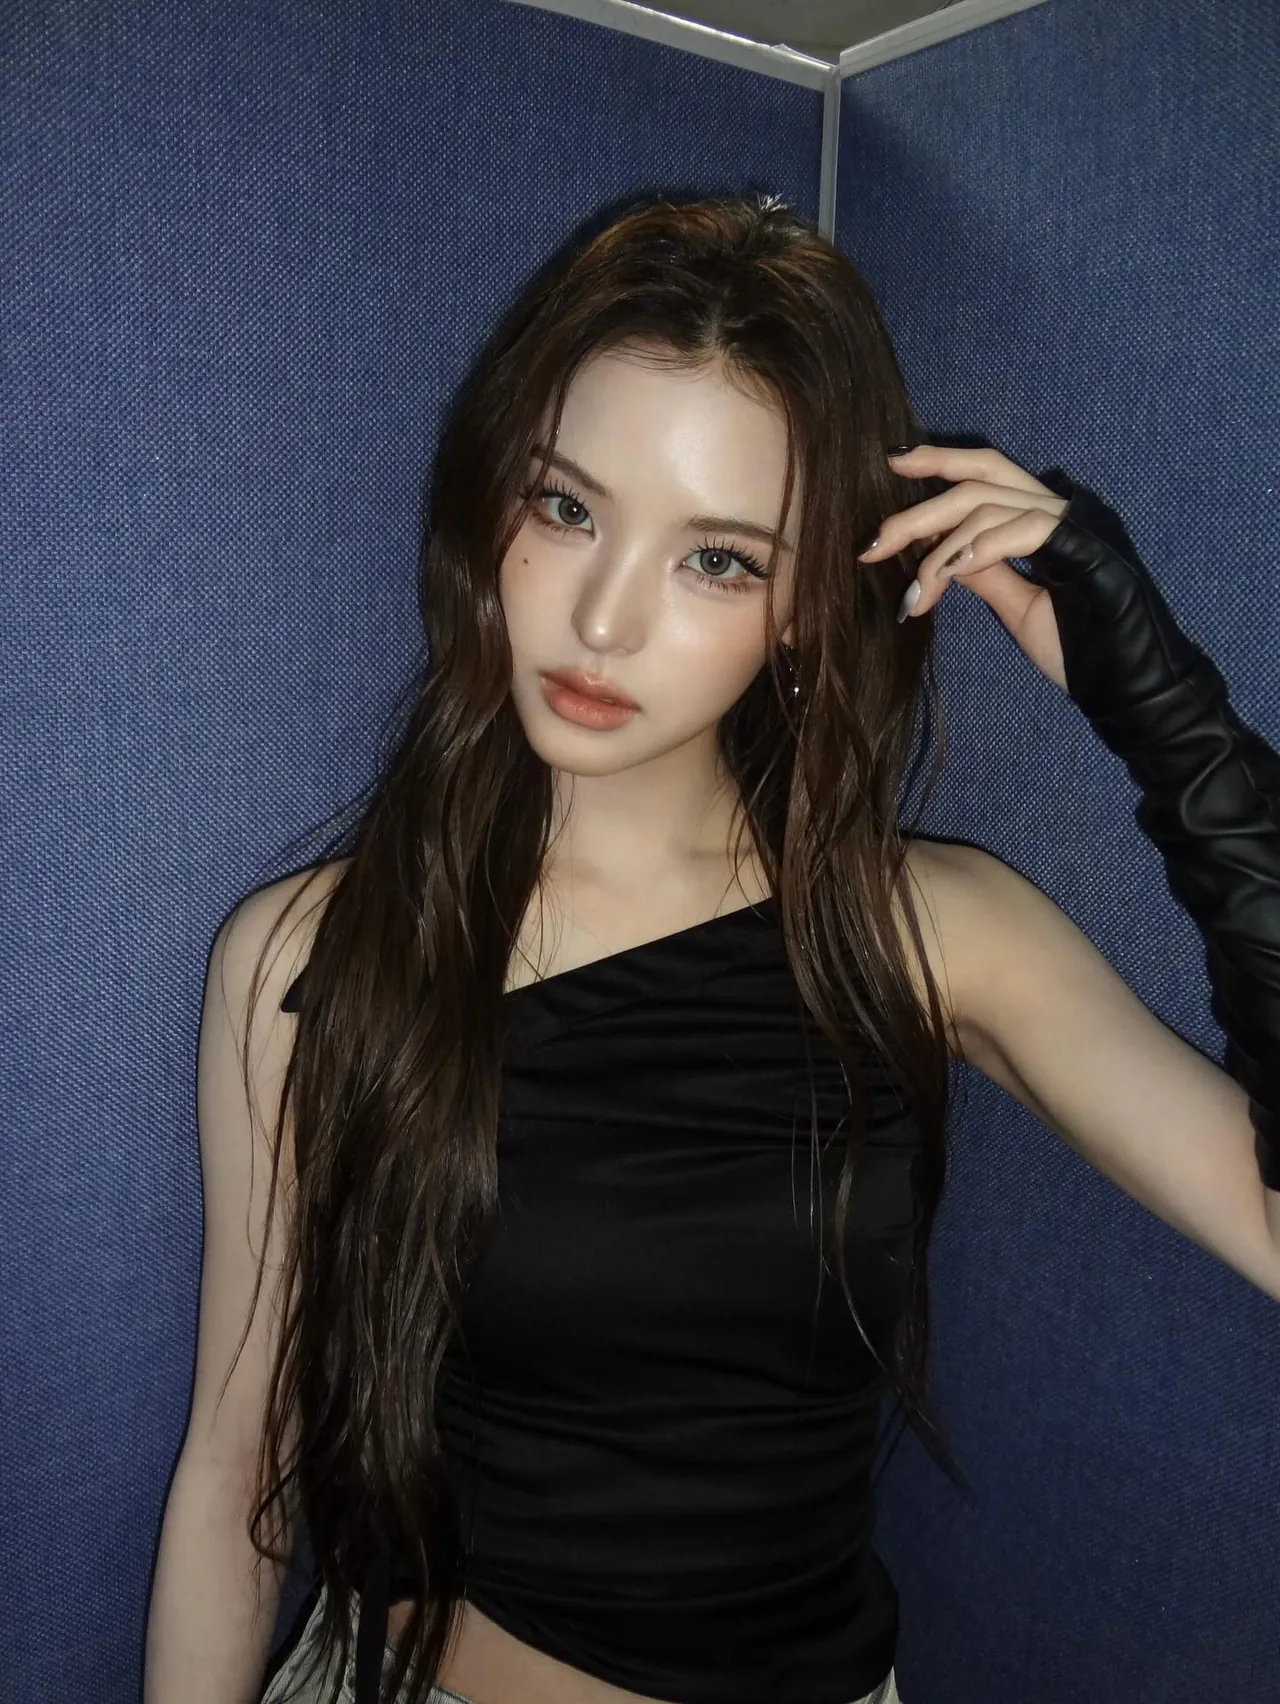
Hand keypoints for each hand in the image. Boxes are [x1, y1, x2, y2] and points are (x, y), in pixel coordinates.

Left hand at [858, 443, 1069, 690]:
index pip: (986, 474)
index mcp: (1045, 521)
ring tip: (914, 593)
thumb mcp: (1018, 607)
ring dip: (938, 548)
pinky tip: (950, 575)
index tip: (892, 466)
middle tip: (872, 543)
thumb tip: (944, 554)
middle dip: (918, 507)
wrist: (1130, 688)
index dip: (940, 462)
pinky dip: (979, 549)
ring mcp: (1077, 527)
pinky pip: (1021, 529)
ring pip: (988, 505)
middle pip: (979, 479)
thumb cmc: (1080, 652)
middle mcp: (1061, 512)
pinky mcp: (1088, 550)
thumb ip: (986, 574)